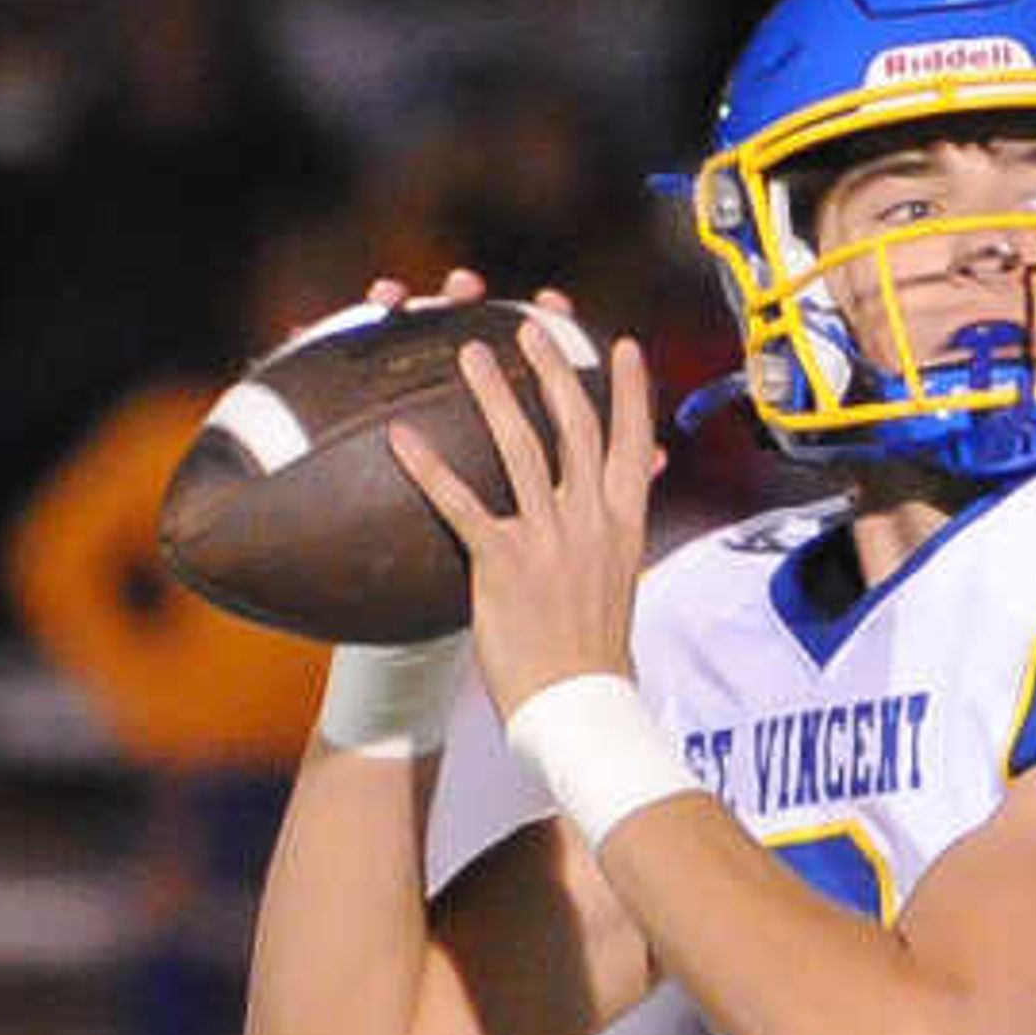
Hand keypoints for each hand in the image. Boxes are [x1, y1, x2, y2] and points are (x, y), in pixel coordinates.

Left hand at [382, 274, 657, 724]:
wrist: (582, 707)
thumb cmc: (595, 656)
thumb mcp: (619, 588)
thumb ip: (612, 542)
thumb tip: (616, 522)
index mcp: (624, 526)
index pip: (634, 443)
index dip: (632, 391)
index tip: (625, 347)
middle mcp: (591, 522)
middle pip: (576, 426)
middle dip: (554, 369)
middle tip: (530, 326)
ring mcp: (550, 540)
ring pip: (521, 449)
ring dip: (495, 395)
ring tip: (471, 353)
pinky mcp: (504, 565)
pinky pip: (462, 505)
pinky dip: (430, 469)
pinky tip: (401, 438)